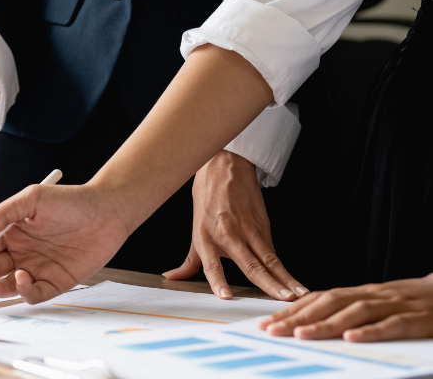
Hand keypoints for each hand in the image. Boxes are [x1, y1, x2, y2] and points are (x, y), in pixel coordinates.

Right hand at [0, 183, 130, 303]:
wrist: (108, 210)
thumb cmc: (70, 200)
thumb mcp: (31, 198)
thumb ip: (1, 214)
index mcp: (9, 234)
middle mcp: (19, 253)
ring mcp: (36, 269)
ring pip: (5, 285)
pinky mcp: (56, 282)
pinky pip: (34, 293)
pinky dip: (22, 290)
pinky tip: (19, 278)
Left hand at [164, 150, 305, 300]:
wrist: (225, 167)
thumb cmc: (208, 198)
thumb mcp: (194, 230)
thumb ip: (189, 260)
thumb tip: (172, 277)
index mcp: (206, 238)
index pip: (211, 264)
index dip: (218, 281)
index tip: (226, 296)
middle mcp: (228, 236)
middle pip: (250, 264)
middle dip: (268, 284)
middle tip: (282, 300)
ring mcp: (248, 230)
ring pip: (269, 259)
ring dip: (284, 279)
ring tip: (296, 294)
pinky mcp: (263, 225)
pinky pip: (273, 251)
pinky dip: (284, 268)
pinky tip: (293, 281)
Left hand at [258, 274, 432, 341]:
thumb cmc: (411, 303)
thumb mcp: (376, 305)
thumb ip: (347, 312)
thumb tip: (308, 324)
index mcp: (360, 293)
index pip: (318, 299)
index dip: (291, 310)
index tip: (266, 323)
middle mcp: (373, 295)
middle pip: (330, 303)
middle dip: (298, 317)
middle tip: (272, 330)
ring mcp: (395, 305)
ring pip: (355, 311)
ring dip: (326, 323)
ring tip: (301, 335)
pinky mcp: (417, 318)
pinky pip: (391, 324)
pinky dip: (371, 331)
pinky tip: (351, 338)